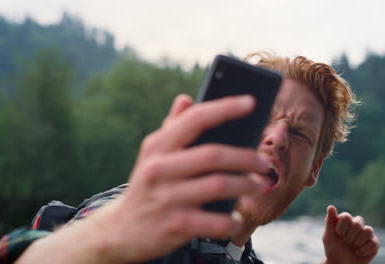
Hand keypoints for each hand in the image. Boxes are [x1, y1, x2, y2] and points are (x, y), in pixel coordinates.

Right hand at [18, 94, 269, 263]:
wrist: (121, 229)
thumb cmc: (146, 185)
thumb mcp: (152, 154)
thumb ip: (172, 127)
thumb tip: (186, 97)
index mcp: (157, 146)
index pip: (195, 119)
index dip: (225, 108)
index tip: (251, 102)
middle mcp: (160, 168)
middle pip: (214, 154)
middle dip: (246, 157)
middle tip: (263, 162)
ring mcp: (167, 197)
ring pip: (219, 185)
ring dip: (246, 185)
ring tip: (259, 185)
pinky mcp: (174, 225)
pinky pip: (214, 221)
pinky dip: (231, 221)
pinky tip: (236, 219)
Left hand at [322, 205, 379, 263]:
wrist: (341, 263)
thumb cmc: (333, 248)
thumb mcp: (328, 236)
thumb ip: (330, 221)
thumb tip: (331, 206)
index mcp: (344, 220)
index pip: (346, 216)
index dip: (342, 227)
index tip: (338, 235)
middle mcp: (356, 224)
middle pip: (358, 222)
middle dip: (350, 235)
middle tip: (345, 242)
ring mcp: (366, 233)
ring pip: (368, 231)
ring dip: (358, 241)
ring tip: (353, 246)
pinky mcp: (374, 243)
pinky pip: (374, 243)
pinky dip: (364, 250)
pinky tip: (358, 252)